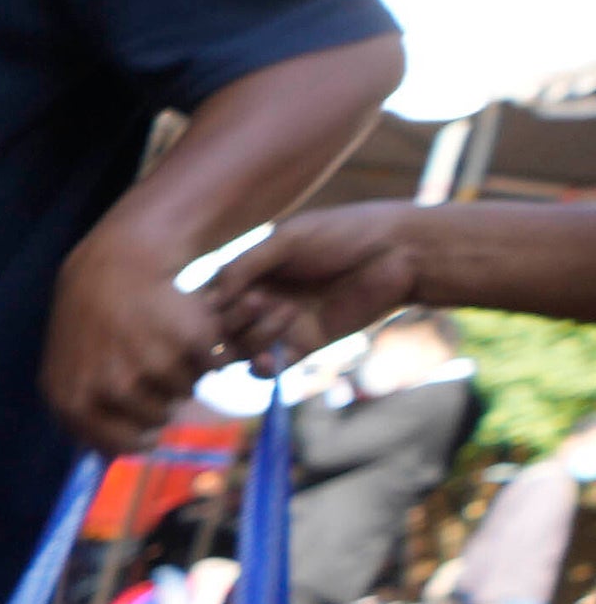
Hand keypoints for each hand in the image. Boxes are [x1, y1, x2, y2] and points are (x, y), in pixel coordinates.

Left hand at [45, 225, 221, 449]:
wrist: (116, 265)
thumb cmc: (90, 321)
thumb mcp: (64, 369)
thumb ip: (80, 415)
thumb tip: (109, 461)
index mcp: (75, 402)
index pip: (122, 446)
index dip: (140, 438)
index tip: (150, 429)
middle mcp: (111, 389)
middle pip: (159, 418)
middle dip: (162, 398)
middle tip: (154, 364)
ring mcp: (151, 365)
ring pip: (186, 391)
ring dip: (184, 372)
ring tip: (164, 342)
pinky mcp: (189, 341)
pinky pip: (211, 365)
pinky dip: (207, 352)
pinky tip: (185, 330)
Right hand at [205, 200, 430, 364]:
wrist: (399, 253)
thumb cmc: (345, 234)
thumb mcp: (289, 238)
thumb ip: (245, 265)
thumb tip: (210, 299)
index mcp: (250, 272)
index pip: (208, 299)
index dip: (204, 308)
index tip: (218, 301)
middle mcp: (260, 300)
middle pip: (219, 329)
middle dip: (232, 320)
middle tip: (260, 302)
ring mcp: (281, 325)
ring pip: (241, 350)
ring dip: (254, 337)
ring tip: (286, 313)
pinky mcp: (305, 345)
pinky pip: (270, 369)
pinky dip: (263, 369)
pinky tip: (271, 360)